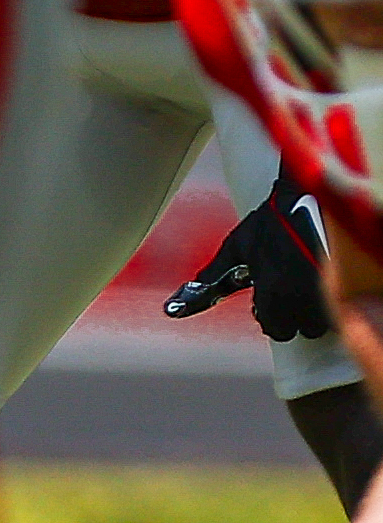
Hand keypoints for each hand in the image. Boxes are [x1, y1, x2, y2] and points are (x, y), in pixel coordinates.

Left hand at [168, 164, 336, 344]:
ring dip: (316, 309)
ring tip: (305, 286)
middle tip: (288, 293)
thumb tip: (171, 309)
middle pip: (305, 328)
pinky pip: (345, 303)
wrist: (307, 193)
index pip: (276, 330)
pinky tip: (322, 278)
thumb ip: (209, 281)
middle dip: (295, 316)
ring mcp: (330, 285)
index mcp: (273, 288)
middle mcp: (302, 292)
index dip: (270, 318)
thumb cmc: (269, 223)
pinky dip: (333, 297)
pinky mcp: (351, 275)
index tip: (267, 302)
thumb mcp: (235, 249)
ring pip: (328, 319)